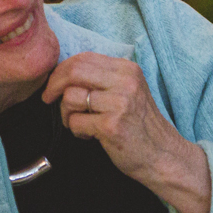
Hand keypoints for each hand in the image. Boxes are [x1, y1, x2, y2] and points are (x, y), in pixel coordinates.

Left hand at [43, 52, 211, 212]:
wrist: (163, 155)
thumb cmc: (141, 125)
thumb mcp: (129, 91)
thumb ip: (104, 78)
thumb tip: (65, 72)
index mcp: (127, 69)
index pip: (84, 58)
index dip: (62, 70)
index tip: (54, 84)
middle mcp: (125, 82)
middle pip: (74, 71)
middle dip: (54, 85)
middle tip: (48, 98)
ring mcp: (119, 103)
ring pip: (71, 97)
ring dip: (65, 113)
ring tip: (78, 123)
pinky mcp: (111, 125)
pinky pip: (76, 122)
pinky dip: (75, 130)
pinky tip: (88, 135)